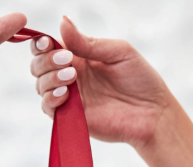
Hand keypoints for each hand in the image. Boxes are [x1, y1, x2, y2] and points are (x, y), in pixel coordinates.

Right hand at [30, 18, 173, 149]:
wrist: (153, 112)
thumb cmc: (141, 79)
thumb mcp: (117, 52)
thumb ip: (87, 42)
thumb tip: (62, 21)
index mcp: (79, 57)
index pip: (49, 47)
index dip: (42, 43)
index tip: (47, 42)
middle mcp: (71, 76)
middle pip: (39, 66)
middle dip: (46, 60)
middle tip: (67, 60)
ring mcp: (70, 98)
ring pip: (40, 85)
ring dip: (49, 78)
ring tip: (71, 76)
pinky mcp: (71, 117)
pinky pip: (48, 108)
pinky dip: (50, 98)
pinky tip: (65, 93)